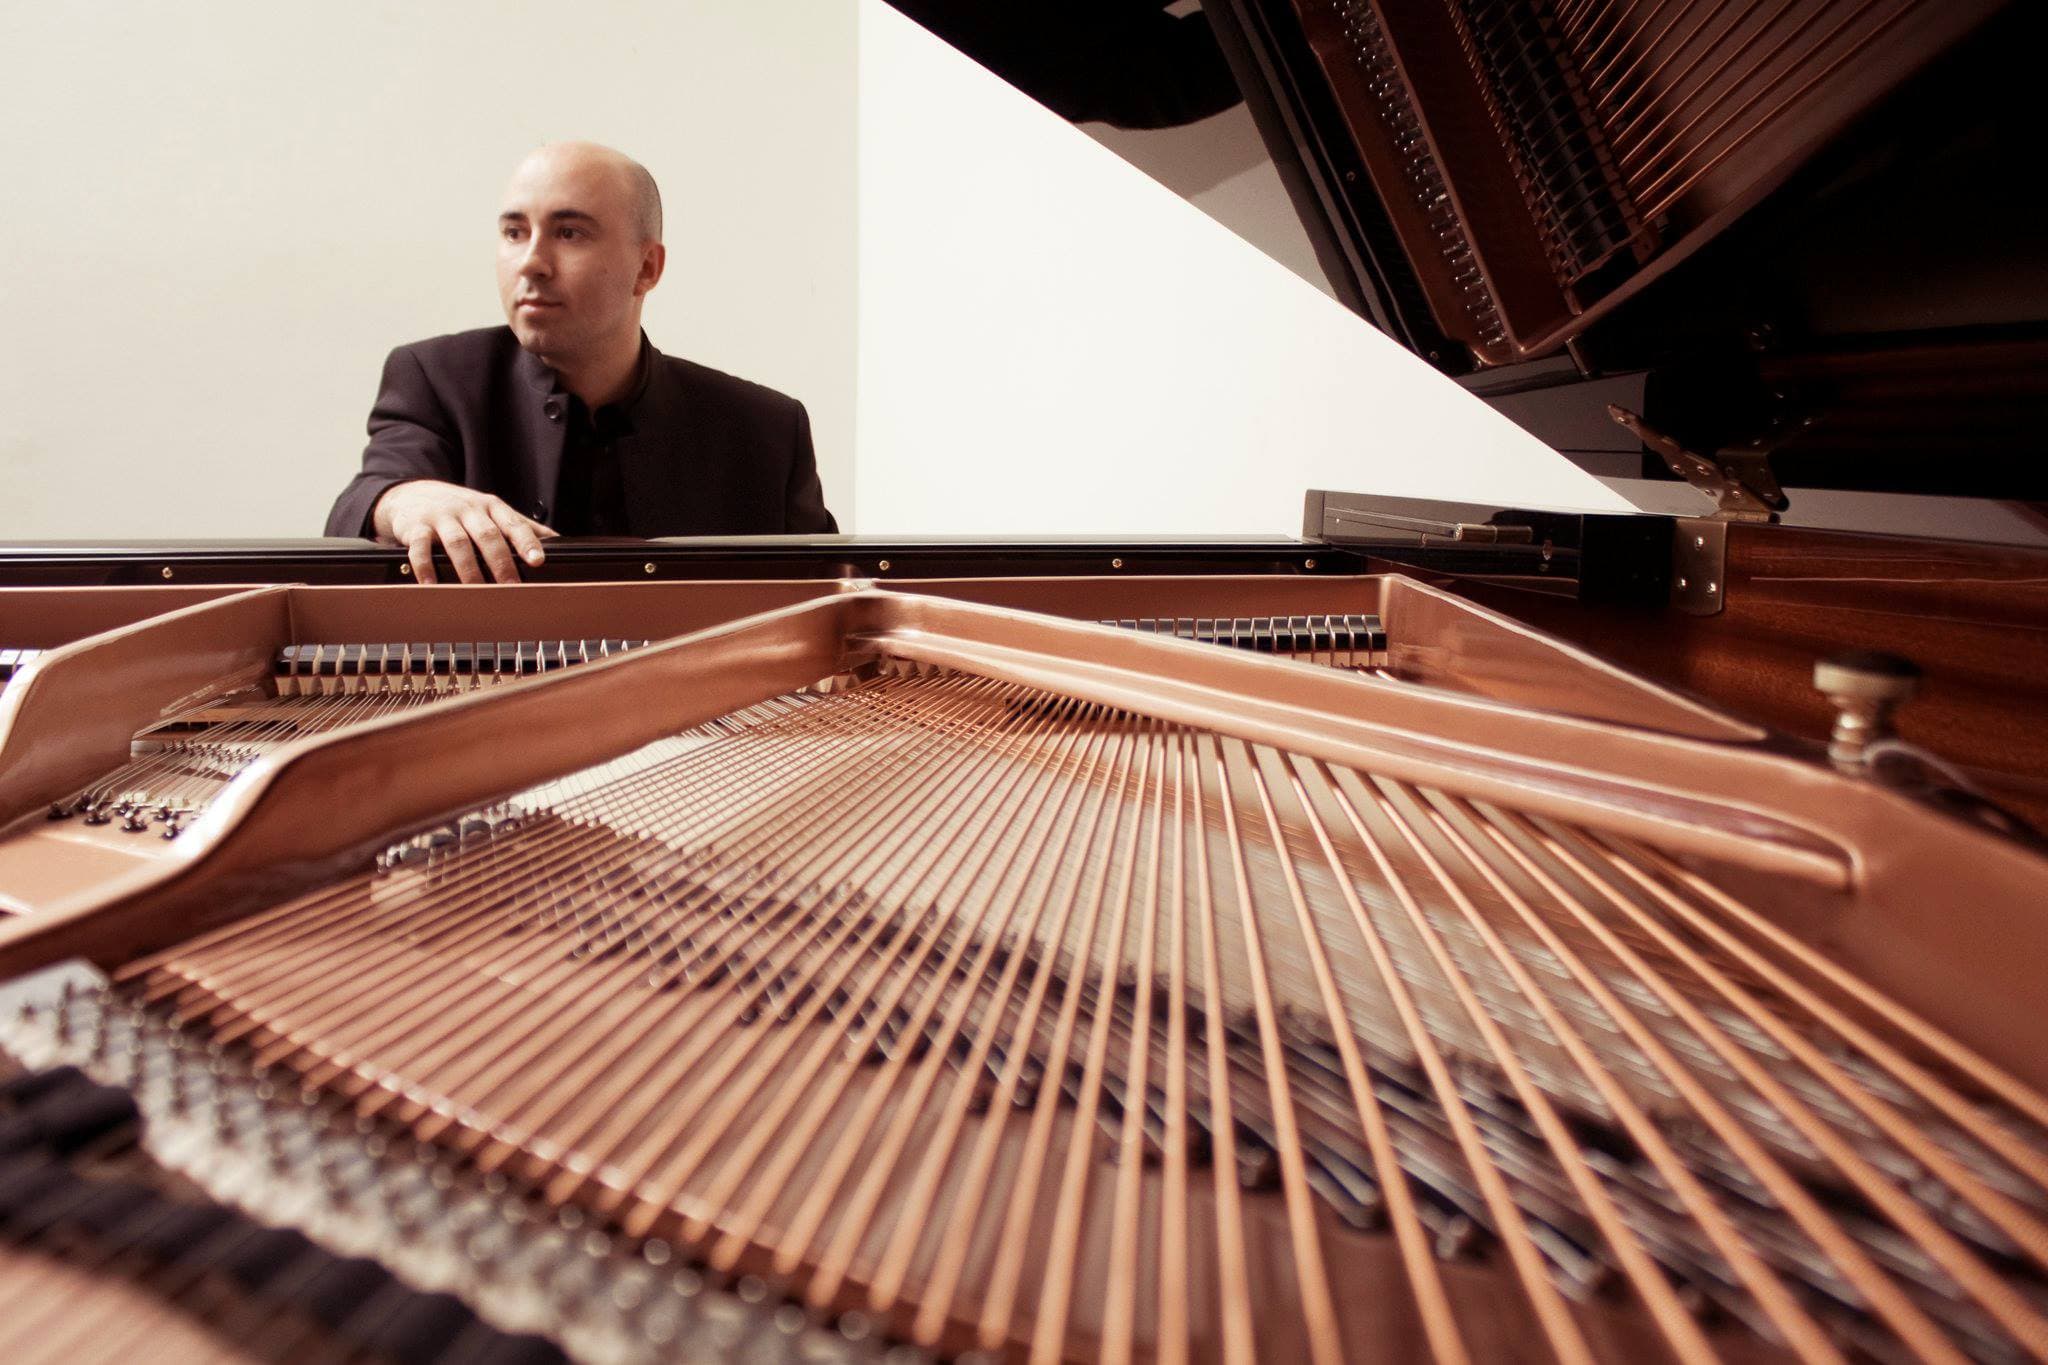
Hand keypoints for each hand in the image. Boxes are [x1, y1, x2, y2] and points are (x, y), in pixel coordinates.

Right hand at [370, 480, 557, 583]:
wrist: (412, 494)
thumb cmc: (460, 509)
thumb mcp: (491, 511)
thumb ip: (521, 526)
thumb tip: (558, 541)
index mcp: (491, 507)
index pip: (513, 524)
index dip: (527, 542)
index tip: (538, 560)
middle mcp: (468, 509)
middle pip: (488, 535)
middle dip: (501, 561)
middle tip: (511, 585)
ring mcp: (441, 517)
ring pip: (457, 542)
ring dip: (468, 568)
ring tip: (477, 590)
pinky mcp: (415, 526)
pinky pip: (420, 547)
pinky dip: (425, 566)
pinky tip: (432, 584)